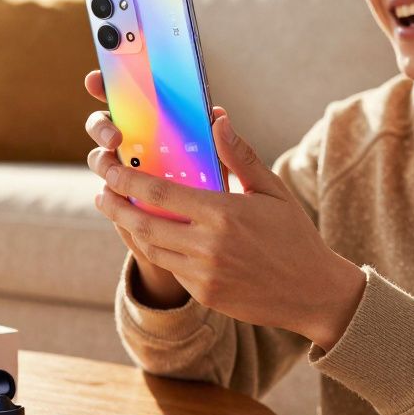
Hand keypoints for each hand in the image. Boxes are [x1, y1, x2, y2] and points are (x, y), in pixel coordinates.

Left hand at [84, 68, 364, 349]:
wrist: (313, 291)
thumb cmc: (294, 235)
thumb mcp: (272, 191)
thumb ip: (240, 157)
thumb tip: (218, 120)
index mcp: (223, 214)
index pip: (161, 194)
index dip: (128, 180)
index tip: (109, 169)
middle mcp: (208, 246)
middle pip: (144, 224)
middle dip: (115, 206)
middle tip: (101, 191)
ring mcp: (204, 274)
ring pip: (151, 249)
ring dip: (128, 228)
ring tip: (116, 211)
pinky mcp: (205, 294)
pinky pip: (170, 267)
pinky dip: (155, 249)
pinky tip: (148, 235)